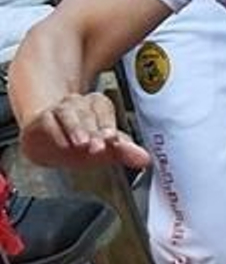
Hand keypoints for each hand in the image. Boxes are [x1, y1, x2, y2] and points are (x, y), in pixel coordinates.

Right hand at [21, 93, 149, 169]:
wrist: (48, 146)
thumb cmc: (82, 144)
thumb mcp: (106, 149)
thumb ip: (126, 152)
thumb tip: (145, 159)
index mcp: (99, 107)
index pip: (106, 111)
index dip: (109, 124)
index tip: (114, 139)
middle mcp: (80, 104)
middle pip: (89, 112)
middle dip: (95, 130)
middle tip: (100, 146)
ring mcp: (60, 110)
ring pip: (69, 113)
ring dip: (77, 128)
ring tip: (82, 143)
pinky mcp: (42, 119)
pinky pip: (49, 121)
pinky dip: (56, 132)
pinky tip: (64, 144)